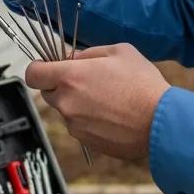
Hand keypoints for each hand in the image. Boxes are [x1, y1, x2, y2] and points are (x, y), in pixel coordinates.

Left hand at [25, 44, 170, 160]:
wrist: (160, 122)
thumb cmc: (142, 84)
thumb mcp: (120, 52)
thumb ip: (89, 52)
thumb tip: (74, 58)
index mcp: (70, 77)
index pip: (33, 73)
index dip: (39, 68)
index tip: (48, 66)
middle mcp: (67, 102)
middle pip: (48, 92)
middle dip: (62, 85)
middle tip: (87, 80)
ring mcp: (74, 125)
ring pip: (66, 109)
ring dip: (78, 103)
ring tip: (107, 98)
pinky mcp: (85, 141)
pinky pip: (79, 126)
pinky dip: (89, 119)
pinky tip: (112, 114)